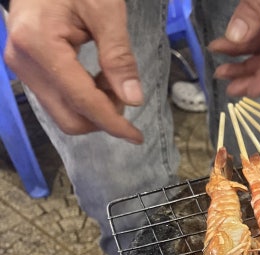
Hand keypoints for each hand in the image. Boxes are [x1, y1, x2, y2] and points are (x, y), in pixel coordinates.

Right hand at [3, 0, 143, 142]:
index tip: (137, 137)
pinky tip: (98, 78)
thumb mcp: (106, 11)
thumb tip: (133, 99)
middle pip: (68, 118)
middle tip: (124, 93)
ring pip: (63, 112)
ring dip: (94, 108)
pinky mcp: (27, 66)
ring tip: (111, 79)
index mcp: (39, 44)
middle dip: (103, 117)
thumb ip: (119, 57)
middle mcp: (23, 61)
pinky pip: (58, 98)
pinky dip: (83, 98)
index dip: (112, 122)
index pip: (81, 100)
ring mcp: (21, 65)